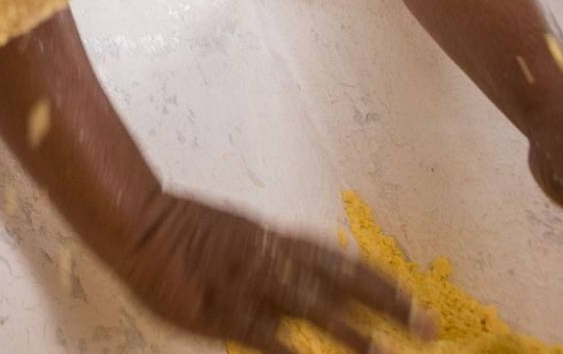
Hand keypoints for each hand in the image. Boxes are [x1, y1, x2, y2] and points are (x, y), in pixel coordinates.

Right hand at [113, 193, 431, 352]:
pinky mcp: (216, 308)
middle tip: (425, 326)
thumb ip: (269, 258)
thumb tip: (308, 280)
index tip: (414, 299)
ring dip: (347, 330)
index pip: (338, 261)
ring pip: (307, 305)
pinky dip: (286, 346)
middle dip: (384, 303)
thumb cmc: (182, 229)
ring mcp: (245, 283)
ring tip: (382, 352)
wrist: (137, 221)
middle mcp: (269, 257)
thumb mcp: (236, 235)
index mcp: (272, 240)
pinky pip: (259, 332)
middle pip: (338, 280)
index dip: (377, 280)